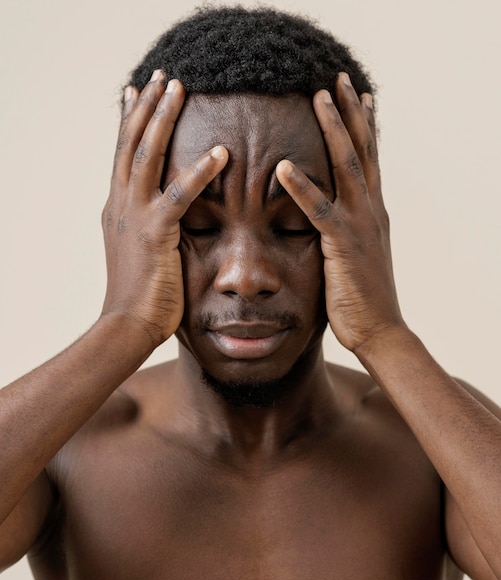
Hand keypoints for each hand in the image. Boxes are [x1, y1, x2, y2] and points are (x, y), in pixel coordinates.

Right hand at [101, 71, 227, 345]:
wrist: (126, 326)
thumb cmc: (140, 297)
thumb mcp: (140, 253)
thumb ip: (151, 228)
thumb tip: (166, 217)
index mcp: (118, 209)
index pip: (123, 155)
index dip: (130, 122)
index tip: (138, 93)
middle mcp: (120, 205)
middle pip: (130, 145)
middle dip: (146, 107)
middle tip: (163, 76)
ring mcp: (134, 217)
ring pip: (145, 157)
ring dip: (161, 120)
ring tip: (179, 89)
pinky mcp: (154, 234)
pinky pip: (178, 196)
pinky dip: (198, 172)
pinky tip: (221, 154)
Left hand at [276, 72, 403, 353]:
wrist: (380, 330)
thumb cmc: (363, 298)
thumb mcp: (357, 256)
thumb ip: (346, 232)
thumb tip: (331, 222)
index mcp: (373, 213)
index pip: (369, 160)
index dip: (364, 127)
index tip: (358, 96)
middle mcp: (371, 211)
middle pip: (362, 151)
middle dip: (350, 112)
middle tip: (338, 78)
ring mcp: (360, 225)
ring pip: (347, 167)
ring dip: (334, 130)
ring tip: (319, 97)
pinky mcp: (343, 245)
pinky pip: (320, 210)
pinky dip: (301, 188)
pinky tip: (282, 168)